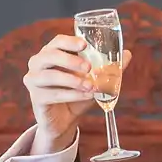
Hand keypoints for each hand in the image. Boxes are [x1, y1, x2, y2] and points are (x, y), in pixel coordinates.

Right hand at [23, 35, 128, 155]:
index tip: (85, 45)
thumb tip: (127, 54)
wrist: (65, 120)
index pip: (57, 41)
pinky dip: (72, 95)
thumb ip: (109, 67)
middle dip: (71, 61)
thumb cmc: (77, 94)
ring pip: (51, 75)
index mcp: (51, 52)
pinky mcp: (35, 97)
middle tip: (89, 68)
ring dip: (73, 81)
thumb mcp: (95, 79)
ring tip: (91, 86)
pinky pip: (54, 94)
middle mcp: (38, 63)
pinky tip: (87, 97)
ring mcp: (33, 80)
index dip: (70, 42)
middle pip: (50, 55)